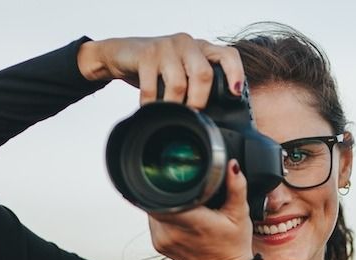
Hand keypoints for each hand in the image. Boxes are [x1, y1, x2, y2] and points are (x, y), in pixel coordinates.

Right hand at [77, 33, 244, 108]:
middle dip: (199, 101)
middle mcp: (187, 44)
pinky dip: (151, 104)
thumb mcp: (180, 71)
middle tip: (193, 116)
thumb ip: (196, 85)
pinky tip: (150, 109)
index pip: (228, 55)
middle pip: (204, 74)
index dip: (235, 73)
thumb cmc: (156, 68)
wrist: (120, 54)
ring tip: (169, 114)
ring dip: (174, 106)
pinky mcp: (147, 54)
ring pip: (179, 83)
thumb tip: (211, 119)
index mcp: (201, 48)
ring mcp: (167, 47)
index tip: (235, 93)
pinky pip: (152, 87)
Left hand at [148, 159, 253, 259]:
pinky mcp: (158, 245)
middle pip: (156, 199)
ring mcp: (162, 240)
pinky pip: (154, 220)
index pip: (166, 195)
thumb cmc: (233, 246)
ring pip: (152, 209)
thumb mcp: (240, 214)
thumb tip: (232, 165)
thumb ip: (236, 187)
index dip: (168, 182)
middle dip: (168, 190)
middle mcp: (171, 232)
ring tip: (184, 203)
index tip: (179, 177)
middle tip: (185, 189)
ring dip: (165, 202)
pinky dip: (163, 214)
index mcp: (192, 222)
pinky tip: (179, 215)